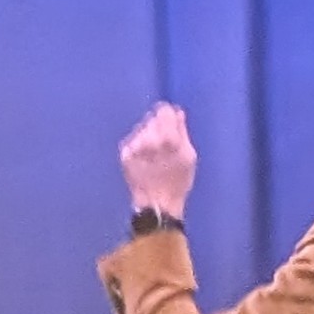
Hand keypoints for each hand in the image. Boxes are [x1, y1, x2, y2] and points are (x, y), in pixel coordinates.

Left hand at [120, 102, 196, 217]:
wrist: (156, 203)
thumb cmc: (178, 181)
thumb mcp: (189, 156)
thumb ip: (182, 131)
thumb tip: (178, 112)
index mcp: (168, 137)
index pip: (164, 111)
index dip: (168, 115)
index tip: (171, 121)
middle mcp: (149, 138)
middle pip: (152, 118)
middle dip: (158, 125)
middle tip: (164, 141)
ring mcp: (134, 145)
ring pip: (142, 128)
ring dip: (148, 135)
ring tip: (154, 153)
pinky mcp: (124, 153)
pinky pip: (133, 140)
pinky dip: (139, 145)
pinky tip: (145, 158)